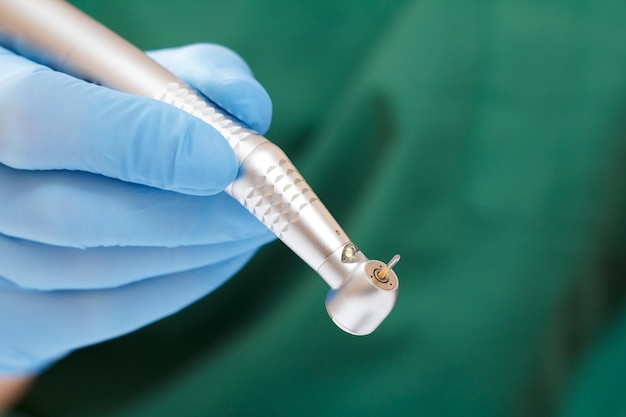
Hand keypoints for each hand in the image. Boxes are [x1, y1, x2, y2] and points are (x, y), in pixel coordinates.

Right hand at [0, 43, 273, 374]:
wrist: (28, 168)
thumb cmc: (82, 107)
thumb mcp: (118, 72)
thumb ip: (182, 78)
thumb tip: (247, 105)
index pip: (40, 119)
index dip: (138, 143)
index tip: (223, 160)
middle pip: (69, 215)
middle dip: (187, 216)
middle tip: (261, 210)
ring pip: (88, 272)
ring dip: (190, 255)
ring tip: (248, 229)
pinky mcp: (7, 313)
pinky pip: (92, 315)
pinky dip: (171, 288)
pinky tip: (215, 259)